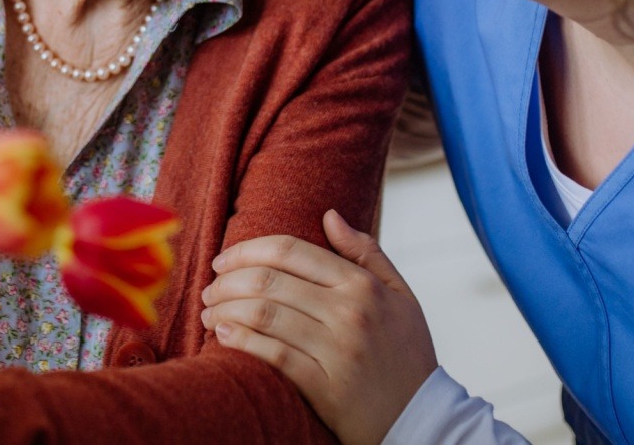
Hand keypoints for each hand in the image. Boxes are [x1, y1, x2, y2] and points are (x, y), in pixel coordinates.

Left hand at [201, 210, 437, 444]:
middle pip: (270, 280)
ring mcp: (337, 350)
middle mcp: (350, 312)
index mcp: (362, 284)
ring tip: (210, 313)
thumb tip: (330, 215)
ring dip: (226, 309)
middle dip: (228, 281)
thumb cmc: (407, 354)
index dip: (248, 250)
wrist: (423, 418)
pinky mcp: (326, 388)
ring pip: (265, 315)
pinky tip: (224, 335)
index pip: (291, 251)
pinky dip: (241, 340)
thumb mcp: (399, 295)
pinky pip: (273, 355)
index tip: (225, 259)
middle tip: (211, 288)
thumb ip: (366, 252)